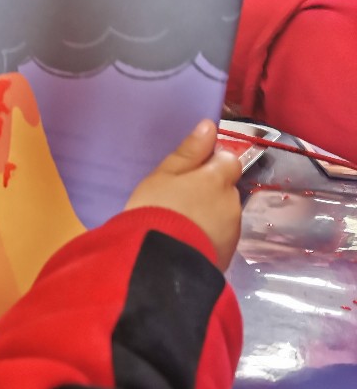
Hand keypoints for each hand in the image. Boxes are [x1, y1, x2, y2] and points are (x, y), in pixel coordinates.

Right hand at [124, 120, 242, 270]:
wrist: (159, 263)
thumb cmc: (156, 211)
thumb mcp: (164, 175)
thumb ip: (189, 151)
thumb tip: (209, 125)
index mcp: (217, 178)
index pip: (228, 160)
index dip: (211, 165)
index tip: (189, 175)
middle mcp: (232, 201)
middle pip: (226, 189)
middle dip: (209, 192)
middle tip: (178, 203)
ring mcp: (232, 230)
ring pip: (223, 214)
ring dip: (209, 216)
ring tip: (181, 227)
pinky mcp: (228, 254)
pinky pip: (220, 238)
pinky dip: (208, 237)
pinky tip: (187, 243)